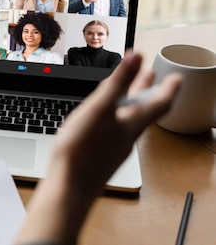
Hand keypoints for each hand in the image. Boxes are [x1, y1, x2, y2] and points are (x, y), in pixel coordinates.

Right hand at [15, 52, 182, 243]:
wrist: (68, 186)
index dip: (169, 88)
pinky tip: (104, 119)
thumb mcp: (100, 108)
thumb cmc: (83, 149)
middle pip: (143, 110)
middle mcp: (127, 136)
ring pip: (129, 120)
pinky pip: (115, 130)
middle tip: (151, 75)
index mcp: (131, 123)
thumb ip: (118, 82)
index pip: (158, 102)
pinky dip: (116, 116)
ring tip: (129, 91)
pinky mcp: (100, 155)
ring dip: (131, 102)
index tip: (177, 77)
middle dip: (147, 90)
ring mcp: (114, 147)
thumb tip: (137, 57)